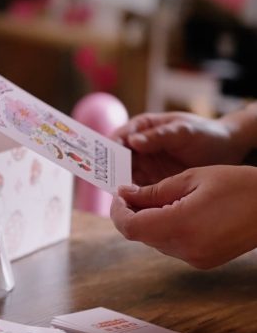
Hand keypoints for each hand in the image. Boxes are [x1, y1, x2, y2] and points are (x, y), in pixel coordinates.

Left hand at [110, 165, 256, 268]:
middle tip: (131, 191)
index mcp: (180, 226)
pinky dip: (162, 227)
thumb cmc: (237, 184)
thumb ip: (153, 191)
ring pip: (153, 240)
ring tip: (153, 197)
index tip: (118, 194)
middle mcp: (184, 249)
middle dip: (130, 212)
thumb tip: (125, 194)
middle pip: (139, 234)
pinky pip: (170, 244)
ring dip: (146, 220)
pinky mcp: (202, 260)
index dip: (117, 211)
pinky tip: (171, 209)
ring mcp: (194, 258)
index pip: (130, 227)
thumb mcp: (191, 179)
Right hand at [112, 111, 254, 184]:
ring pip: (124, 175)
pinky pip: (137, 189)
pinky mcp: (152, 181)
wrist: (225, 150)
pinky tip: (132, 204)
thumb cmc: (203, 133)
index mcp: (142, 128)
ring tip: (118, 196)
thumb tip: (133, 141)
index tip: (106, 160)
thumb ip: (159, 136)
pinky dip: (133, 196)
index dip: (110, 148)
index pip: (119, 136)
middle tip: (108, 181)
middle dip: (110, 169)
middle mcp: (138, 147)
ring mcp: (144, 165)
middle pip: (117, 158)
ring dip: (120, 185)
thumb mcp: (183, 131)